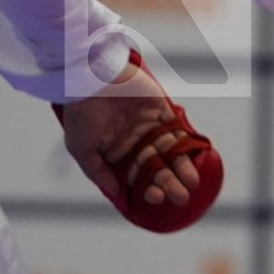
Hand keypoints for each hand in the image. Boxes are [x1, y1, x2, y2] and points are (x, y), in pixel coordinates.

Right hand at [60, 60, 203, 211]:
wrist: (88, 76)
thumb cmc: (80, 112)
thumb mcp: (80, 149)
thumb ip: (98, 172)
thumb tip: (117, 193)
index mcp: (117, 153)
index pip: (137, 176)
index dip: (147, 188)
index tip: (156, 197)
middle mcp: (135, 141)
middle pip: (157, 166)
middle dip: (169, 182)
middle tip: (181, 196)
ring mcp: (149, 125)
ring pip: (170, 151)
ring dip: (182, 167)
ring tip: (191, 182)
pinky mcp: (161, 108)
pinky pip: (177, 128)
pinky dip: (186, 142)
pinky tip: (193, 157)